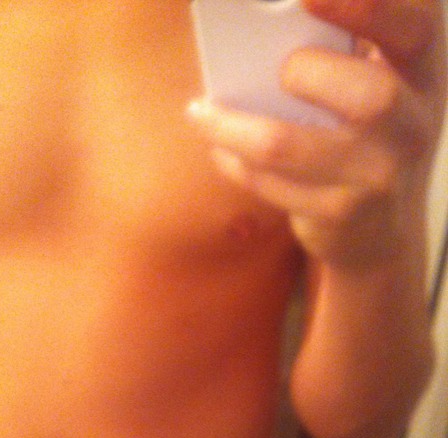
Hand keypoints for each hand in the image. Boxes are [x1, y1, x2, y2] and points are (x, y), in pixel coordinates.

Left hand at [188, 0, 446, 269]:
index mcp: (420, 72)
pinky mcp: (340, 215)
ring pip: (288, 145)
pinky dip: (235, 164)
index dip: (370, 6)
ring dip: (232, 126)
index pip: (417, 24)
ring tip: (202, 113)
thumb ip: (341, 53)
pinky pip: (271, 184)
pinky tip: (222, 150)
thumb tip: (262, 29)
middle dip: (304, 74)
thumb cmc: (365, 140)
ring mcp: (378, 177)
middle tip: (281, 74)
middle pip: (368, 96)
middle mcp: (412, 125)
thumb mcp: (374, 87)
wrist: (381, 231)